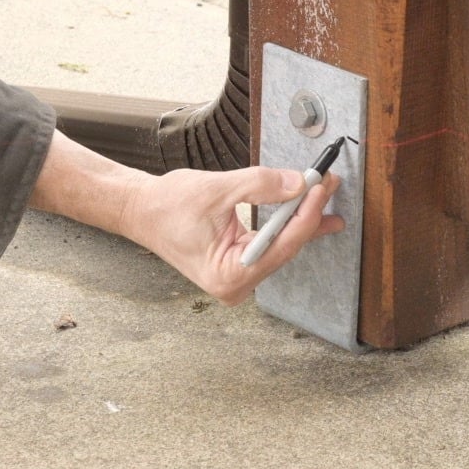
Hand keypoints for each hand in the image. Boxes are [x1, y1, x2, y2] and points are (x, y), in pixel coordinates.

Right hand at [118, 167, 344, 304]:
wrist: (141, 210)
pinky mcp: (239, 265)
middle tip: (326, 183)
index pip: (283, 245)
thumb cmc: (167, 206)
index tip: (320, 187)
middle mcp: (236, 284)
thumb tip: (298, 184)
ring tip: (322, 193)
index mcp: (229, 275)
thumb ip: (260, 186)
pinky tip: (306, 209)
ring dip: (302, 218)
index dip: (306, 214)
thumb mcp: (217, 190)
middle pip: (287, 247)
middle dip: (308, 213)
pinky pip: (271, 244)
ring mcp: (239, 277)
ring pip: (282, 245)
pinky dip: (286, 223)